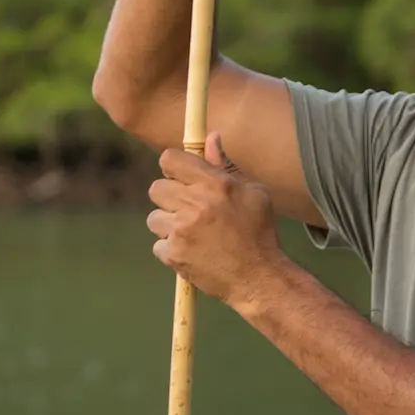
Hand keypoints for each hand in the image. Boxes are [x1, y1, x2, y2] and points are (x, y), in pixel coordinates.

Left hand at [147, 132, 284, 307]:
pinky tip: (193, 252)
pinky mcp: (174, 254)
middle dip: (170, 198)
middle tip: (189, 210)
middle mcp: (195, 204)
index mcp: (215, 184)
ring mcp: (181, 230)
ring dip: (168, 225)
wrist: (258, 277)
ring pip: (154, 218)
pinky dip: (172, 250)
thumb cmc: (259, 232)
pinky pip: (158, 244)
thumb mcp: (253, 192)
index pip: (169, 159)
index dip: (173, 167)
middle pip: (156, 188)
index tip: (181, 177)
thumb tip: (211, 137)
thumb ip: (226, 165)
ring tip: (193, 235)